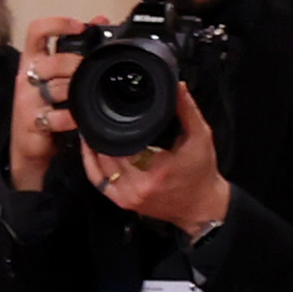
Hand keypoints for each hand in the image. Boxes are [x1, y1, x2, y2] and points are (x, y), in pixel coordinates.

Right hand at [8, 18, 84, 188]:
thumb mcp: (55, 74)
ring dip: (75, 92)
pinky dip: (71, 117)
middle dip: (76, 65)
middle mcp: (26, 77)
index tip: (79, 27)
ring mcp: (27, 100)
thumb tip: (101, 20)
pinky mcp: (31, 122)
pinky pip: (56, 116)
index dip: (58, 24)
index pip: (37, 31)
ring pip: (56, 88)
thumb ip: (75, 49)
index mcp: (31, 60)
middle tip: (89, 71)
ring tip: (83, 96)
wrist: (27, 145)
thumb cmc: (43, 105)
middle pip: (52, 62)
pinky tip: (77, 118)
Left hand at [79, 75, 226, 235]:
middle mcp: (137, 188)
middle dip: (101, 135)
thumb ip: (187, 110)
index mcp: (155, 171)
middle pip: (106, 155)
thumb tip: (177, 86)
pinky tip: (92, 150)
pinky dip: (93, 166)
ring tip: (91, 129)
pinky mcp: (124, 202)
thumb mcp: (200, 136)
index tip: (108, 109)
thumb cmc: (202, 174)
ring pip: (98, 169)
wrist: (201, 206)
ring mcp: (128, 198)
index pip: (122, 143)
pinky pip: (99, 183)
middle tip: (95, 116)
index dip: (112, 125)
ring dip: (93, 149)